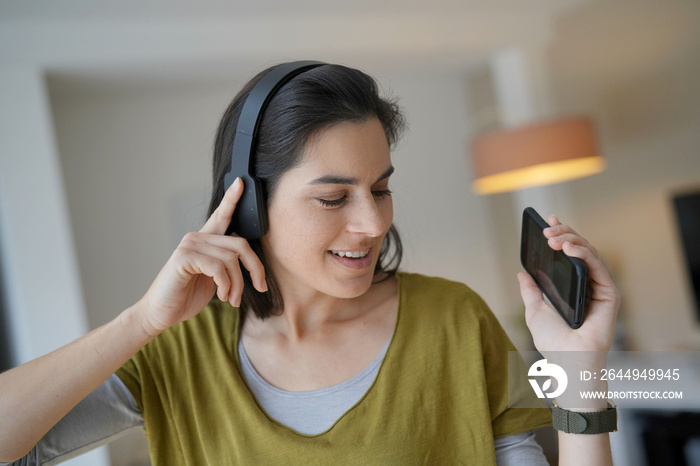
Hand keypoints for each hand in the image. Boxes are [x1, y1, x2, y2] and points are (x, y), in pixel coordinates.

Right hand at [138, 178, 266, 334]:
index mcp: (204, 241)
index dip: (232, 198)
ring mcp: (189, 245)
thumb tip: (248, 264)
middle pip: (240, 244)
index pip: (221, 215)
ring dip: (238, 284)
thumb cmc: (186, 296)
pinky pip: (218, 267)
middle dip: (255, 268)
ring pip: (231, 259)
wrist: (161, 313)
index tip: (241, 182)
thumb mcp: (213, 279)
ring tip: (232, 299)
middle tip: (260, 287)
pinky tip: (222, 296)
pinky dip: (226, 285)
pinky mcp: (183, 258)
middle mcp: (196, 238)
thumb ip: (226, 266)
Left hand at [517, 215, 619, 353]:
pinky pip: (597, 266)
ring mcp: (600, 289)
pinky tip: (568, 247)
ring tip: (553, 237)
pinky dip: (583, 253)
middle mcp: (588, 286)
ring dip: (571, 239)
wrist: (566, 362)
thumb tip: (522, 273)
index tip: (548, 220)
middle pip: (580, 250)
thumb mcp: (534, 311)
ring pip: (590, 253)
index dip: (562, 235)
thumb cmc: (553, 343)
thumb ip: (531, 291)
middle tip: (547, 229)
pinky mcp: (609, 295)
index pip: (569, 255)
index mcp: (573, 287)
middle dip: (564, 234)